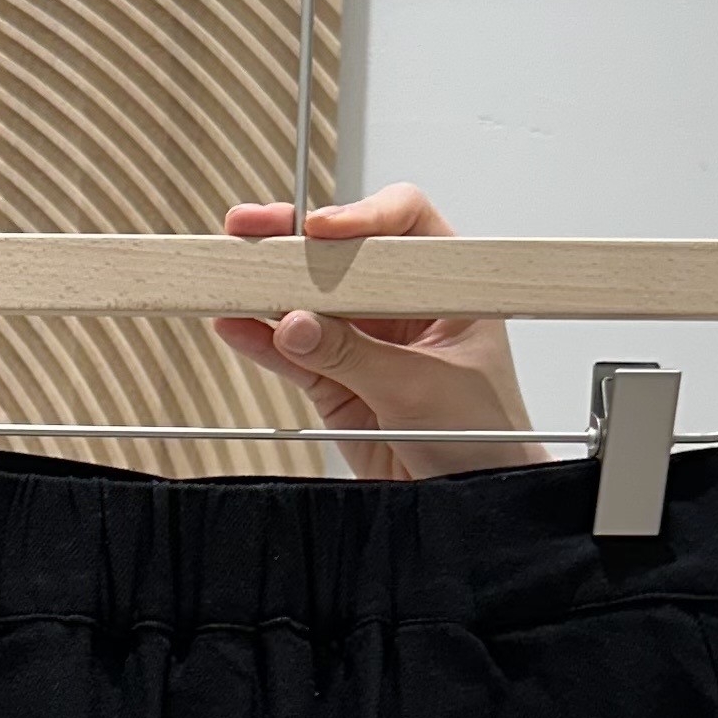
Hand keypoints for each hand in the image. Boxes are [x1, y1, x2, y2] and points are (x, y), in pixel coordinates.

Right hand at [215, 182, 542, 483]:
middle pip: (344, 255)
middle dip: (296, 241)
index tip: (323, 230)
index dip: (363, 217)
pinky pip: (290, 354)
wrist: (469, 501)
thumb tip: (298, 326)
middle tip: (255, 229)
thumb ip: (354, 356)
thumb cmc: (485, 438)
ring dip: (268, 288)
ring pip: (309, 302)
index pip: (405, 225)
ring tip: (232, 278)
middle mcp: (403, 307)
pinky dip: (260, 341)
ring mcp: (365, 343)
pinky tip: (235, 326)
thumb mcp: (421, 389)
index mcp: (447, 288)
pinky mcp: (335, 383)